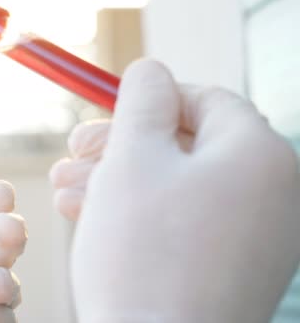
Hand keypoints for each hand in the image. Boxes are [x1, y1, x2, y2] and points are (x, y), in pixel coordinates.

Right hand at [50, 59, 299, 321]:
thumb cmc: (143, 255)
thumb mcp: (133, 157)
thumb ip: (143, 101)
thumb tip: (150, 70)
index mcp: (260, 156)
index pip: (207, 101)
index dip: (151, 99)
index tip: (106, 113)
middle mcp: (273, 197)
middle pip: (188, 146)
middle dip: (122, 146)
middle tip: (75, 153)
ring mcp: (256, 240)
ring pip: (178, 187)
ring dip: (118, 181)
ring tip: (67, 189)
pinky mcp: (230, 272)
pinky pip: (184, 225)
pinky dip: (139, 215)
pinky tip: (89, 217)